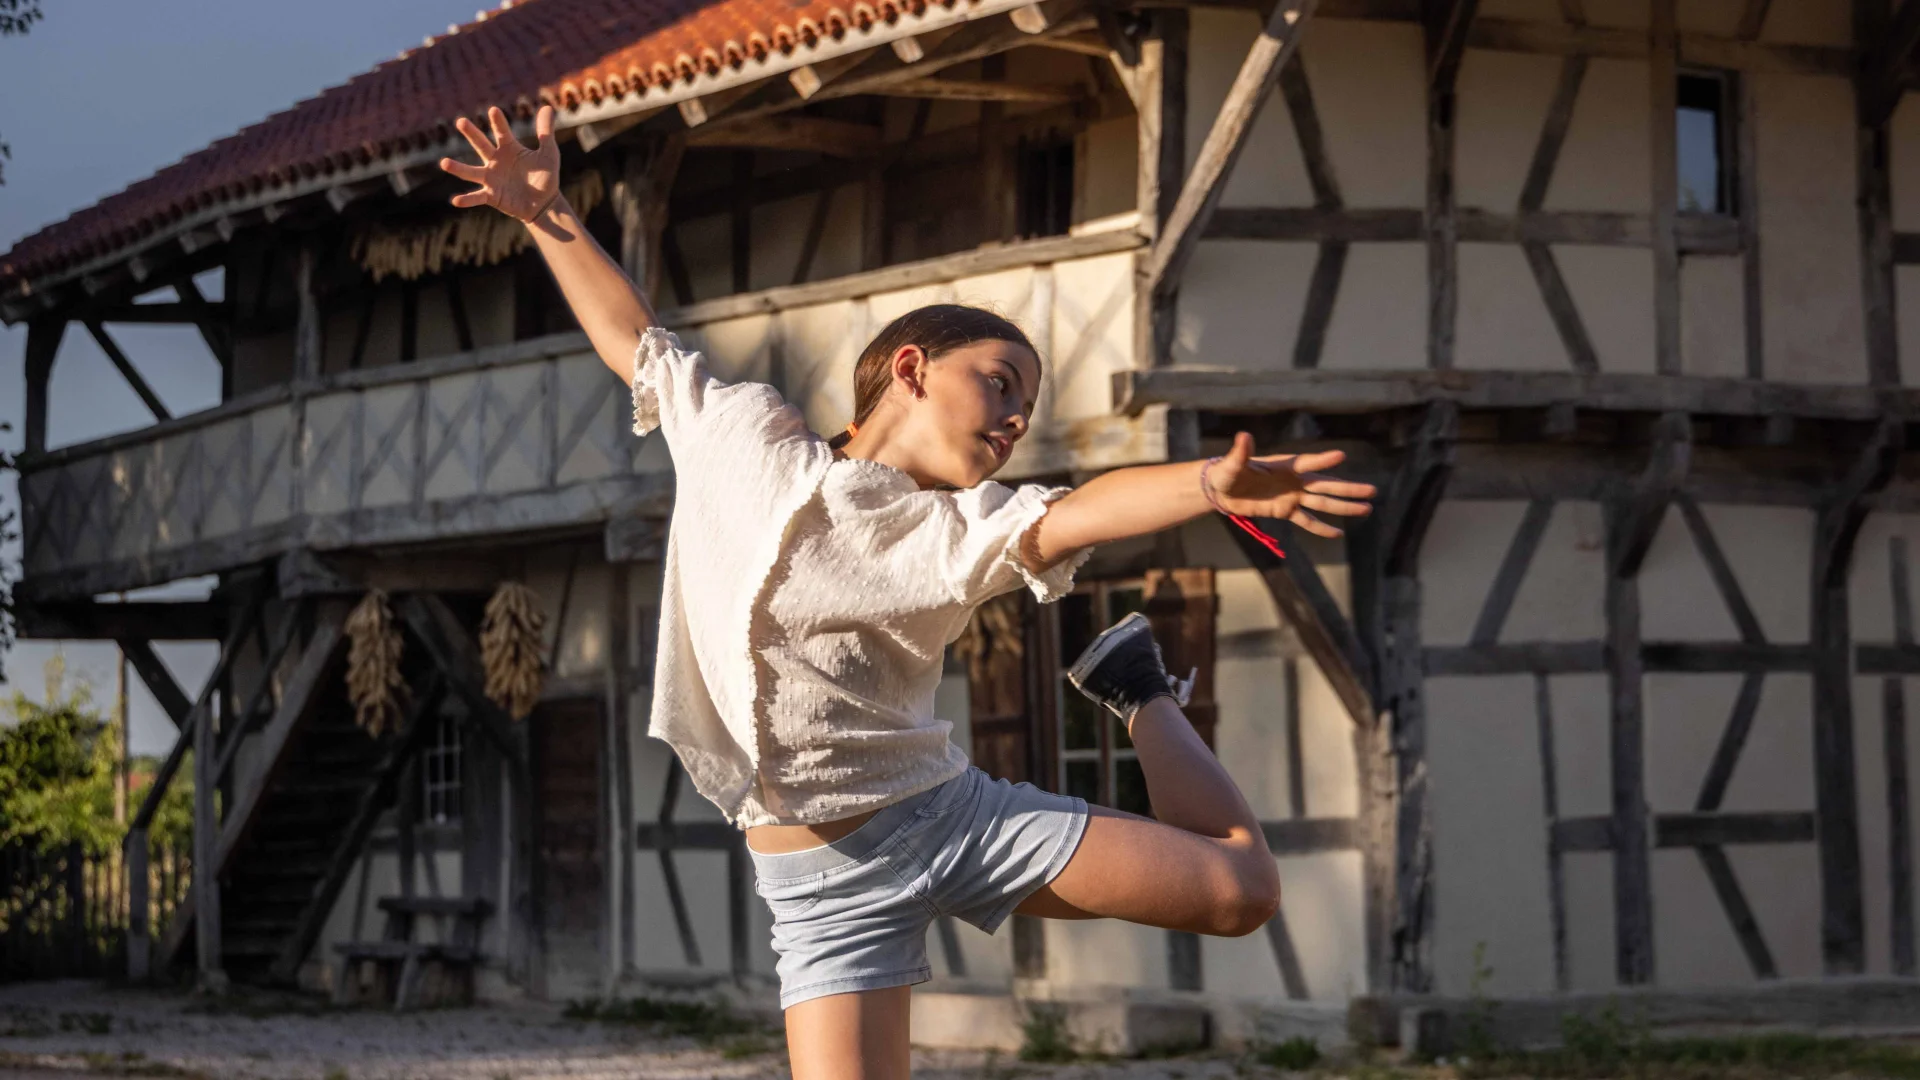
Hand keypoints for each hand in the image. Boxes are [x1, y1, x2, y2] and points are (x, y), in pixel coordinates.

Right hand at [439, 104, 560, 222]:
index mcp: (509, 148)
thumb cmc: (546, 177)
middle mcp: (496, 161)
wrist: (544, 203)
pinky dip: (467, 199)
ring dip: (458, 168)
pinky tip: (455, 200)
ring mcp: (491, 178)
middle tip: (461, 121)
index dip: (498, 122)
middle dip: (472, 134)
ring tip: (443, 163)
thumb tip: (547, 107)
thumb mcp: (549, 154)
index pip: (502, 132)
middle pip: (481, 145)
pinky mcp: (492, 196)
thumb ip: (545, 132)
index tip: (493, 110)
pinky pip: (477, 197)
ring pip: (471, 172)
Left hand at [1205, 432, 1376, 537]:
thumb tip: (1244, 436)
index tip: (1341, 456)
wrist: (1221, 488)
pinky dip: (1321, 528)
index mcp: (1283, 465)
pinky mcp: (1285, 510)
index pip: (1307, 463)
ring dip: (1344, 507)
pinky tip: (1338, 534)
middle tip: (1373, 490)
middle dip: (1348, 489)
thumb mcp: (1231, 463)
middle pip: (1325, 485)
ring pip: (1322, 504)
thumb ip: (1240, 453)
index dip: (1322, 461)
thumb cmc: (1226, 471)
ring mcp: (1292, 496)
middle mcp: (1293, 480)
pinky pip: (1307, 521)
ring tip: (1367, 509)